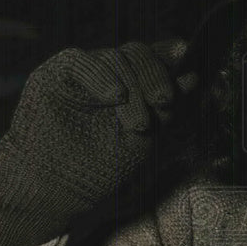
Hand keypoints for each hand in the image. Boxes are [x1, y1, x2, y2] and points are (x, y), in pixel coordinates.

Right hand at [0, 41, 196, 245]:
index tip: (189, 63)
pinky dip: (102, 76)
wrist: (54, 190)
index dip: (168, 58)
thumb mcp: (143, 139)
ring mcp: (80, 75)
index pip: (150, 61)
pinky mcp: (52, 76)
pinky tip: (115, 97)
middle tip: (165, 102)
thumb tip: (193, 76)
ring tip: (138, 123)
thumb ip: (165, 109)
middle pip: (136, 55)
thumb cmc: (97, 170)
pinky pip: (80, 61)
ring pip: (114, 57)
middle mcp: (105, 76)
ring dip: (134, 87)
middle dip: (155, 76)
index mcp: (128, 88)